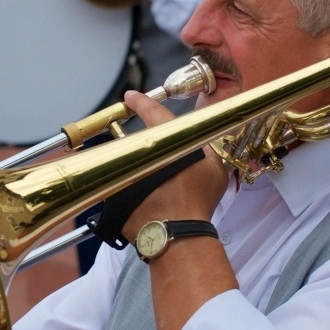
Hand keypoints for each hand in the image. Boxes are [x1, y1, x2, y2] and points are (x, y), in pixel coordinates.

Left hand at [120, 91, 227, 242]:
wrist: (177, 233)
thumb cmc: (198, 200)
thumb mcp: (214, 168)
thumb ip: (207, 147)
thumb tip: (203, 137)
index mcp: (167, 139)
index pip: (152, 111)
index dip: (141, 101)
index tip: (131, 96)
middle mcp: (140, 151)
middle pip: (138, 141)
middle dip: (146, 148)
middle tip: (159, 163)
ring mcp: (124, 171)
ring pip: (126, 163)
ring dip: (137, 171)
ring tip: (155, 189)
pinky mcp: (114, 192)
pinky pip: (120, 186)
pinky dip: (130, 192)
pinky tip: (145, 204)